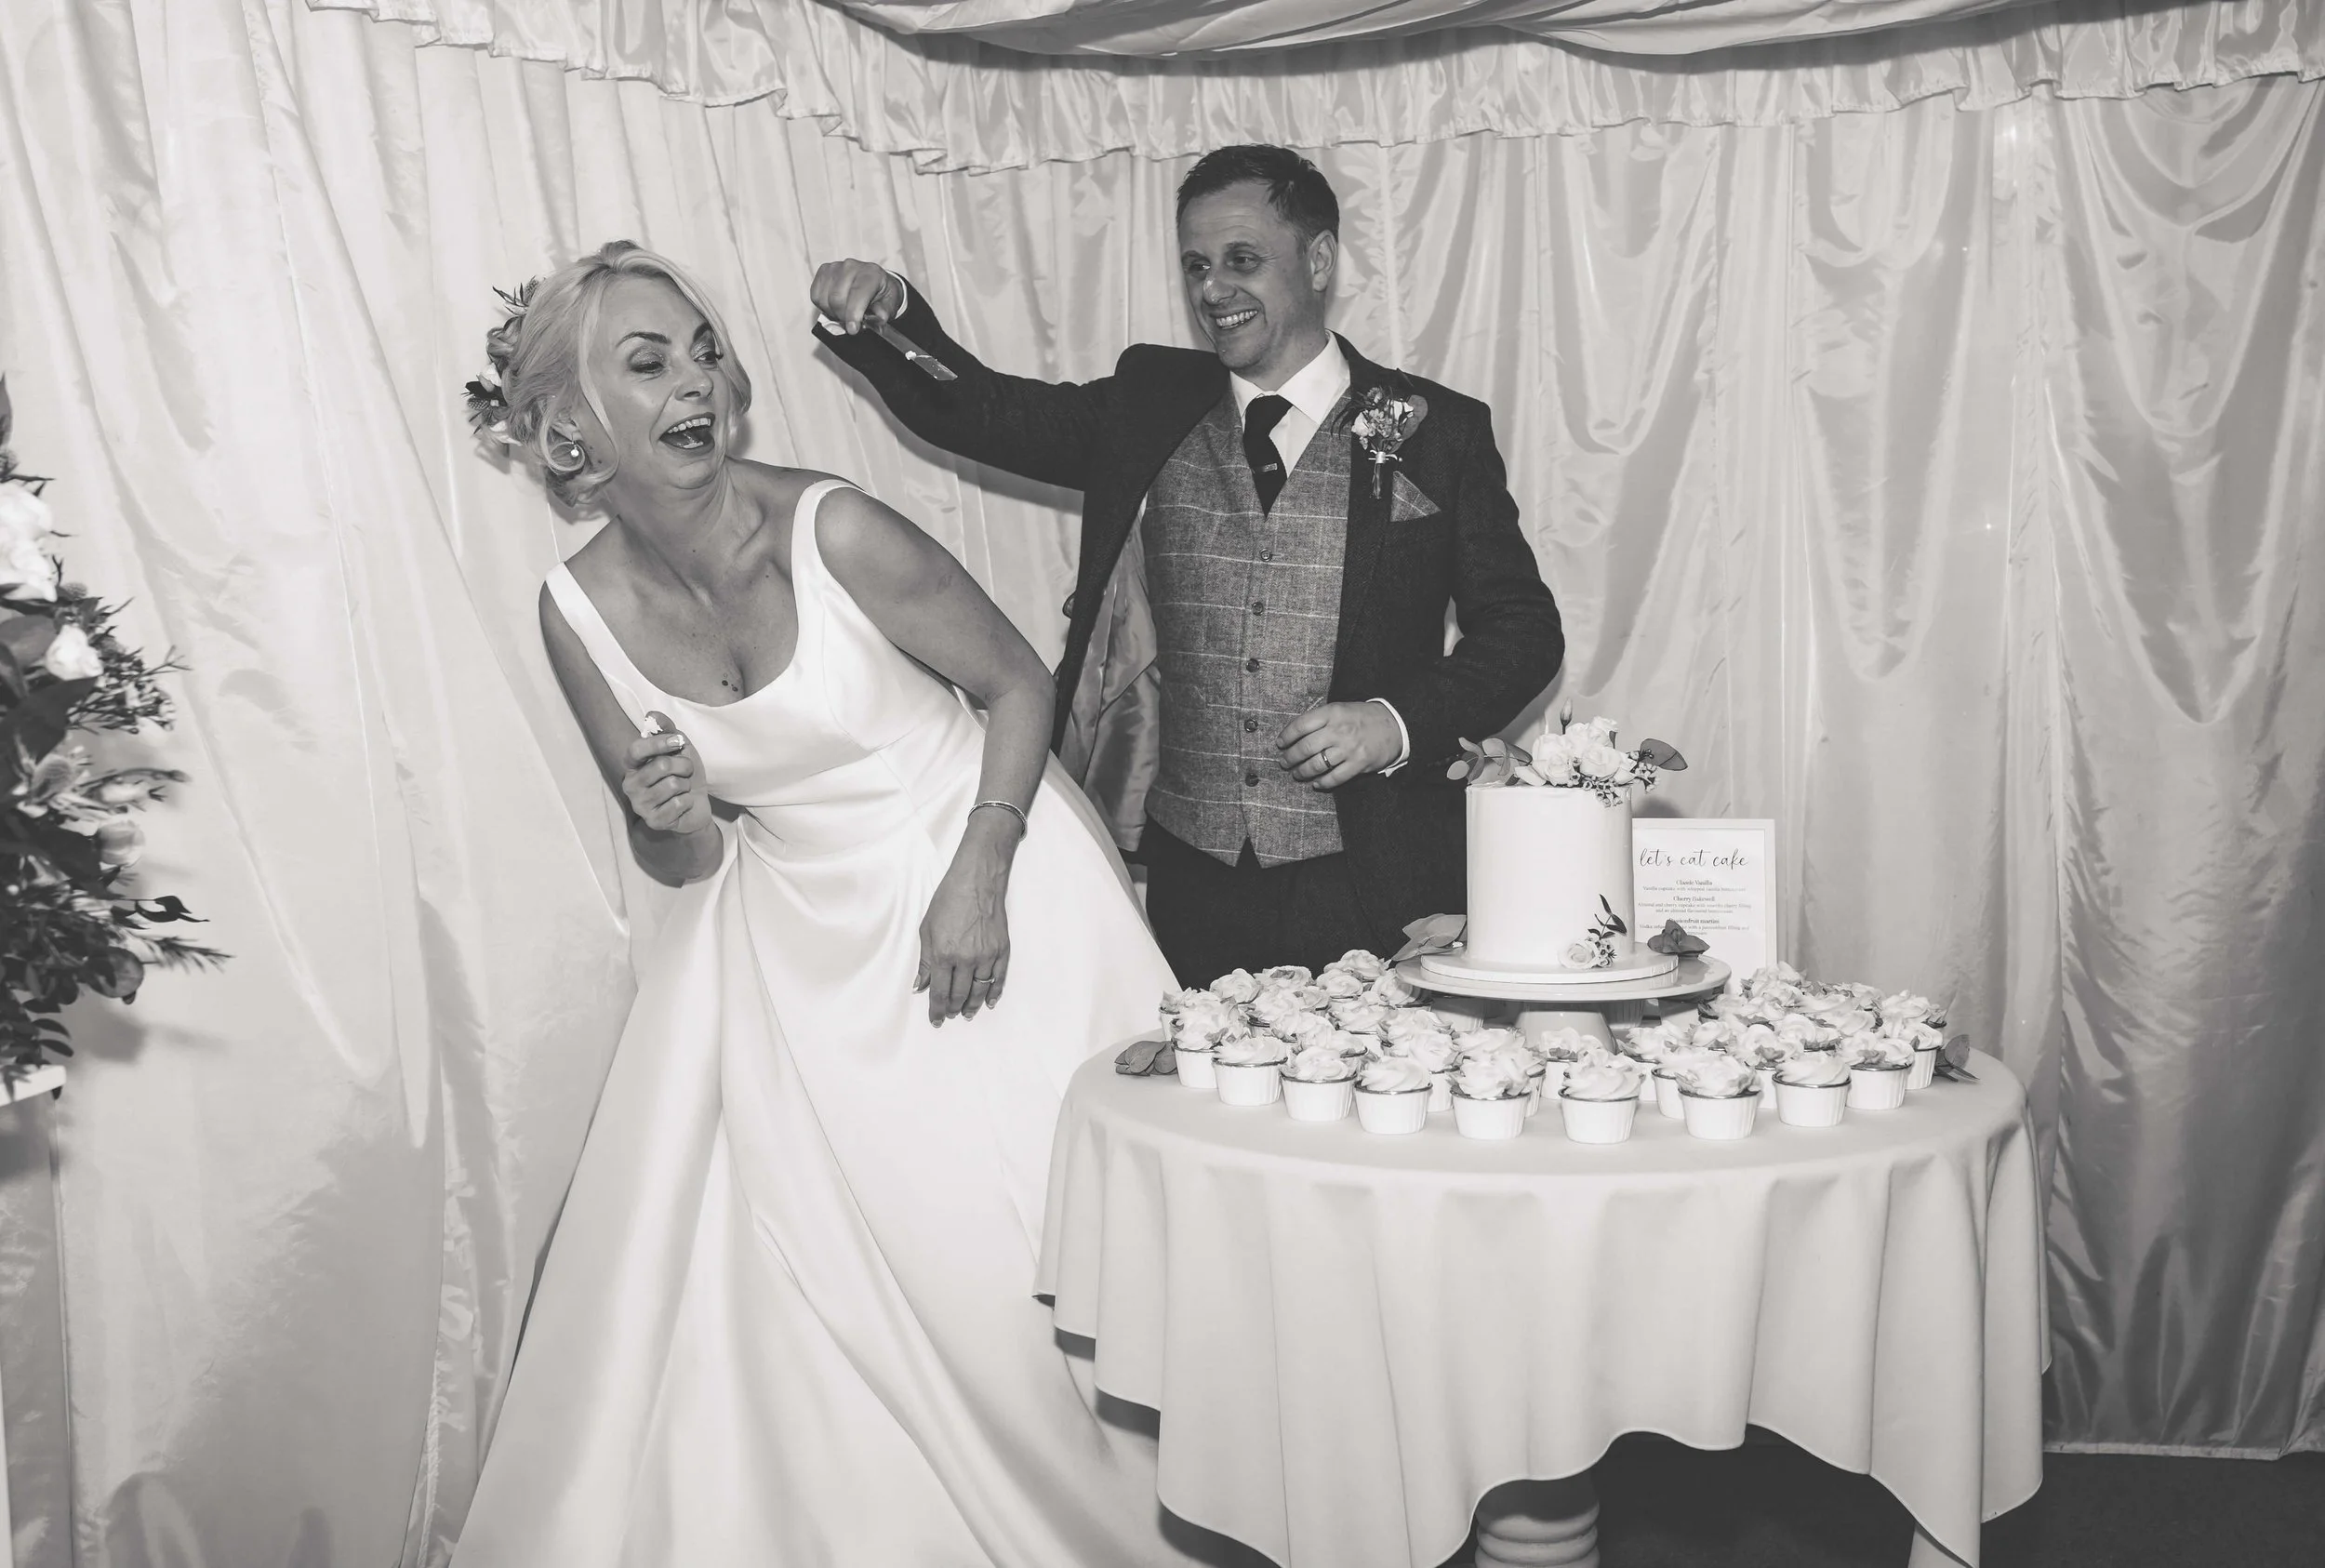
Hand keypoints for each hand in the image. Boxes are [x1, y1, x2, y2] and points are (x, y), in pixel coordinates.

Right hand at [622, 712, 714, 835]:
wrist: (697, 804)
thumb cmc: (683, 774)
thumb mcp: (678, 747)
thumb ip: (666, 729)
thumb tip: (652, 715)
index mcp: (632, 765)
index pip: (636, 749)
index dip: (660, 743)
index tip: (679, 742)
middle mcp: (630, 785)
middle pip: (661, 766)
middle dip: (684, 766)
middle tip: (686, 771)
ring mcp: (640, 805)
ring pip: (673, 784)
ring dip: (686, 784)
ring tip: (683, 788)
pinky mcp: (653, 821)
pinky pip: (678, 804)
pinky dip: (688, 801)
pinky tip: (683, 804)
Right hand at [810, 260, 902, 334]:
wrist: (875, 281)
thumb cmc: (881, 294)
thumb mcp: (890, 305)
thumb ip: (884, 312)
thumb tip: (878, 317)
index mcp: (871, 274)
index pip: (857, 294)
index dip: (853, 314)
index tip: (853, 329)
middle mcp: (851, 267)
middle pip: (837, 299)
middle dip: (843, 317)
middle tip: (850, 322)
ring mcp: (835, 267)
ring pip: (824, 299)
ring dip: (833, 312)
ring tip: (844, 312)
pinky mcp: (823, 271)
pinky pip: (816, 295)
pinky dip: (823, 306)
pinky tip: (835, 305)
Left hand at [915, 853, 1010, 1024]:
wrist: (977, 881)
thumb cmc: (949, 900)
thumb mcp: (927, 929)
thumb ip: (925, 961)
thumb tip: (920, 986)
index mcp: (943, 954)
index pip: (939, 992)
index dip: (936, 1009)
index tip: (936, 1020)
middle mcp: (966, 959)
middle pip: (958, 995)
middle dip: (952, 1008)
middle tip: (949, 1015)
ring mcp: (987, 956)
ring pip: (979, 991)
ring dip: (972, 1005)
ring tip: (966, 1013)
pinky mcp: (1001, 950)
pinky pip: (998, 979)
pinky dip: (994, 993)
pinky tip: (989, 1002)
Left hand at [1276, 701, 1401, 790]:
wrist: (1395, 725)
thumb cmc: (1363, 717)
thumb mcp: (1341, 708)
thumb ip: (1321, 719)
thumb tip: (1295, 733)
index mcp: (1333, 713)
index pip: (1301, 725)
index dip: (1286, 736)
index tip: (1280, 744)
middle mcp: (1339, 730)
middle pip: (1305, 747)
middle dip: (1290, 758)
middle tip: (1285, 762)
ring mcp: (1349, 748)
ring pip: (1317, 765)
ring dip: (1302, 772)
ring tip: (1297, 774)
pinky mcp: (1359, 764)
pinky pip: (1335, 778)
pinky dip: (1322, 783)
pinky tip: (1317, 784)